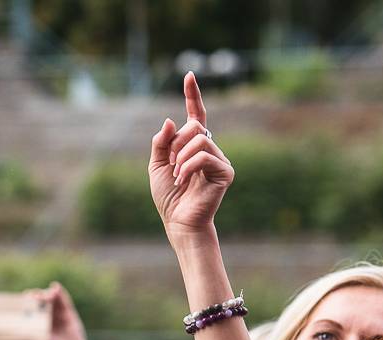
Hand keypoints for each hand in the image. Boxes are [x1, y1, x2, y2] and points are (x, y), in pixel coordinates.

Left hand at [29, 281, 89, 339]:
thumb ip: (42, 339)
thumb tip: (29, 337)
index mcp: (40, 321)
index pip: (32, 309)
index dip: (28, 302)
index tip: (24, 298)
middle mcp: (48, 314)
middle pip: (41, 301)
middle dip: (37, 296)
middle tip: (33, 295)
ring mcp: (58, 311)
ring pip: (52, 298)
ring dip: (48, 293)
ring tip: (45, 292)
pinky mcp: (68, 311)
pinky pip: (64, 300)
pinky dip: (60, 293)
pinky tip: (56, 287)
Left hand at [149, 72, 232, 241]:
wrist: (178, 221)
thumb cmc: (169, 196)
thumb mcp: (156, 165)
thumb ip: (161, 142)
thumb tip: (172, 120)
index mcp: (193, 145)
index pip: (195, 114)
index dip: (192, 95)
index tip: (188, 75)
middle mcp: (209, 148)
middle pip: (195, 125)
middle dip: (176, 143)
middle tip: (170, 165)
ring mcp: (219, 159)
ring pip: (200, 138)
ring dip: (181, 156)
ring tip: (176, 175)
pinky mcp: (225, 172)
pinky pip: (205, 155)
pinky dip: (188, 166)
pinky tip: (182, 180)